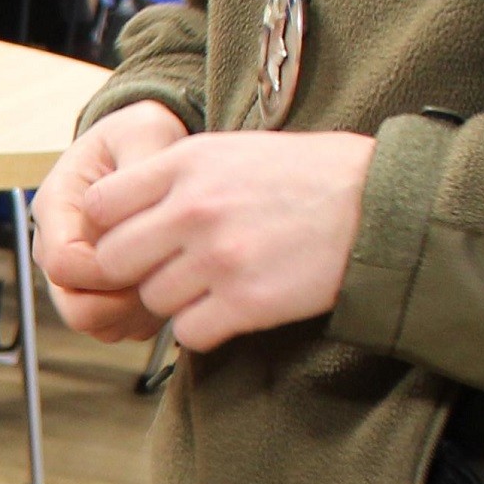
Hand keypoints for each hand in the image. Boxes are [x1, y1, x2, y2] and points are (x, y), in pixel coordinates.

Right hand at [30, 100, 191, 341]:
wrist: (144, 148)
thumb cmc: (142, 137)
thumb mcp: (143, 132)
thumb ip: (139, 167)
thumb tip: (136, 213)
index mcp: (55, 206)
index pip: (63, 264)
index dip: (106, 268)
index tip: (148, 250)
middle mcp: (54, 246)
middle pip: (74, 307)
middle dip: (122, 301)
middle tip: (163, 272)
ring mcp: (74, 275)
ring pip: (95, 324)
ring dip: (136, 311)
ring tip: (170, 274)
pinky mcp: (95, 293)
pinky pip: (115, 328)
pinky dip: (143, 318)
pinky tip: (167, 281)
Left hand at [69, 129, 378, 353]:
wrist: (385, 207)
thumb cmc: (314, 176)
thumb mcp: (237, 150)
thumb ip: (179, 176)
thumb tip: (124, 208)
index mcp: (187, 163)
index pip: (99, 205)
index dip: (110, 228)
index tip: (135, 236)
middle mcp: (194, 208)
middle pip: (114, 260)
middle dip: (136, 270)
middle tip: (171, 268)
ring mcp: (218, 257)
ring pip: (152, 301)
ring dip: (176, 301)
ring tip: (216, 284)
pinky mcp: (245, 302)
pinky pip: (189, 334)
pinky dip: (206, 330)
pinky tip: (233, 309)